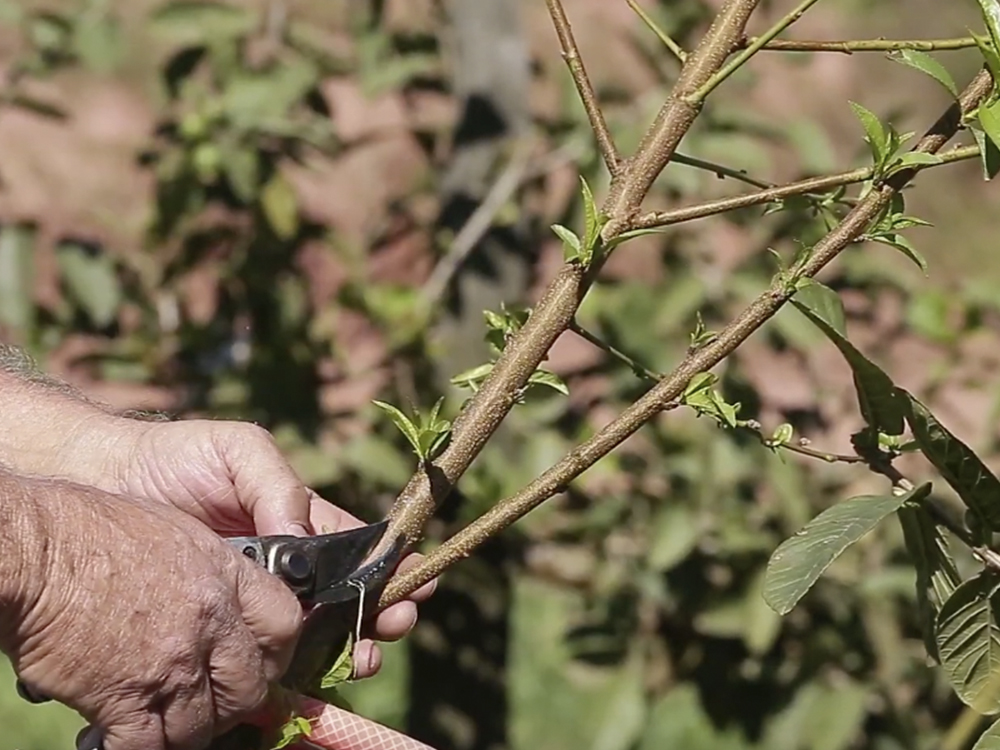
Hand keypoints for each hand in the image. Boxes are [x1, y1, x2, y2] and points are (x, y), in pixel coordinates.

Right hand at [1, 474, 302, 749]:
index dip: (276, 650)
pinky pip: (150, 748)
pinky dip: (142, 749)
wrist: (35, 549)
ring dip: (188, 730)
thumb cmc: (91, 529)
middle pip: (251, 688)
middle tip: (211, 702)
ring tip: (166, 720)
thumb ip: (208, 569)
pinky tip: (123, 736)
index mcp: (225, 574)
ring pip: (204, 727)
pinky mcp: (124, 698)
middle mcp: (209, 621)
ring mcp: (170, 663)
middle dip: (234, 703)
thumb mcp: (173, 528)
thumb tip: (220, 600)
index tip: (261, 661)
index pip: (285, 624)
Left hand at [96, 418, 436, 677]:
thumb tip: (302, 535)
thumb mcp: (239, 452)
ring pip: (315, 632)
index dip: (392, 566)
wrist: (102, 484)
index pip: (358, 548)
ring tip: (364, 655)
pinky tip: (312, 676)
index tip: (418, 581)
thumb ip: (277, 487)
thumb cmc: (175, 459)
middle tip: (394, 624)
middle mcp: (287, 567)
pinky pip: (263, 650)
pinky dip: (295, 668)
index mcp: (300, 521)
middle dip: (381, 612)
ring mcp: (255, 600)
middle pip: (348, 597)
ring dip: (350, 646)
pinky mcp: (221, 626)